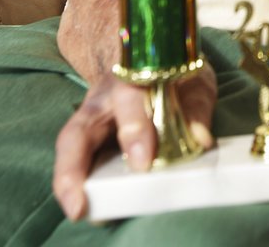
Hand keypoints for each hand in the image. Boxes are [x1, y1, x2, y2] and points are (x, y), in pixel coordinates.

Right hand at [52, 65, 216, 221]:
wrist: (157, 60)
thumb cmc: (175, 75)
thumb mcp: (194, 82)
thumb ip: (196, 107)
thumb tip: (199, 139)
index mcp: (133, 77)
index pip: (129, 98)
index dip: (133, 129)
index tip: (143, 163)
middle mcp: (104, 98)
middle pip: (83, 126)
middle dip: (76, 164)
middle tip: (82, 201)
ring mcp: (91, 116)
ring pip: (70, 143)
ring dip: (69, 177)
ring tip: (78, 208)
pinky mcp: (90, 137)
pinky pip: (76, 159)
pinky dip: (77, 183)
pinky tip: (85, 205)